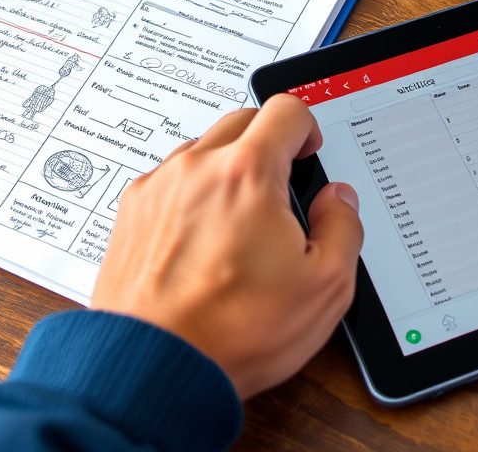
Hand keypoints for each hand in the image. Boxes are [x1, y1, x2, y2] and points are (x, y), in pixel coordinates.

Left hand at [90, 93, 362, 399]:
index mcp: (248, 173)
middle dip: (268, 144)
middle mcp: (198, 167)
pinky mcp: (133, 210)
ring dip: (227, 169)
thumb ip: (344, 228)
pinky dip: (191, 195)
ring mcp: (160, 185)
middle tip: (279, 190)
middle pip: (243, 121)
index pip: (286, 110)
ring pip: (204, 149)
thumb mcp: (324, 287)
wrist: (153, 368)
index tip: (308, 152)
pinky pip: (170, 180)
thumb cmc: (232, 331)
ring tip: (238, 223)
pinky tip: (201, 240)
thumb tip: (339, 201)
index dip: (308, 127)